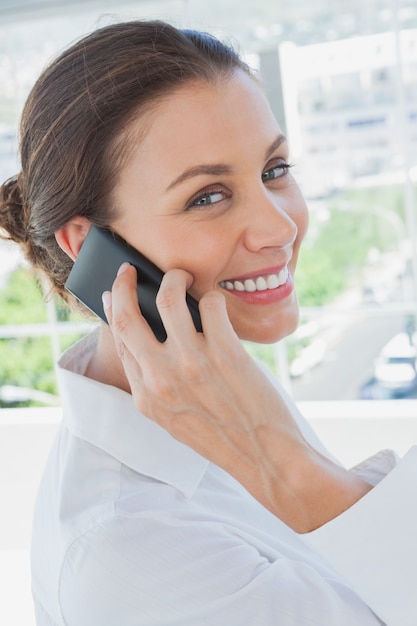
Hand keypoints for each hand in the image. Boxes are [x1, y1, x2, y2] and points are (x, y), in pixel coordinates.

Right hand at [103, 263, 371, 531]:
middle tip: (130, 270)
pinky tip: (216, 302)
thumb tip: (152, 340)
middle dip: (124, 284)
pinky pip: (211, 305)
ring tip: (182, 276)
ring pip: (169, 298)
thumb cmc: (223, 436)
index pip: (118, 341)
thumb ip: (157, 384)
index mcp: (145, 396)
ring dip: (174, 278)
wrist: (266, 457)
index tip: (116, 293)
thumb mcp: (174, 418)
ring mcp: (192, 363)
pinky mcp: (226, 352)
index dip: (114, 308)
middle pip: (127, 316)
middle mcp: (161, 378)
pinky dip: (213, 297)